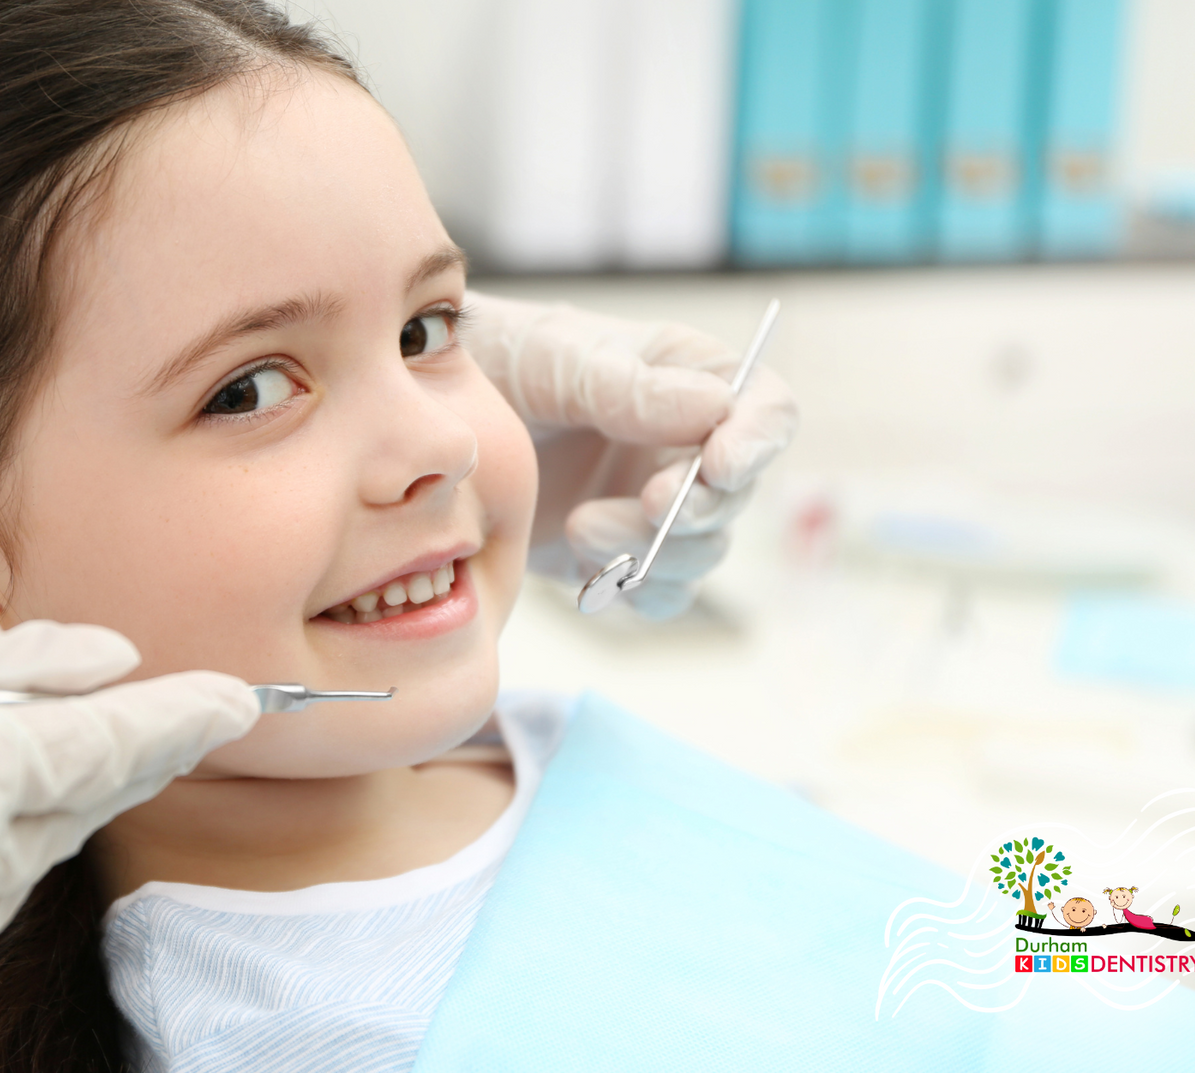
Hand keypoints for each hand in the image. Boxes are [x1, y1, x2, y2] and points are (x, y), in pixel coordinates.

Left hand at [464, 291, 797, 617]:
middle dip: (695, 508)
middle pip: (736, 493)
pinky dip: (635, 591)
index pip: (766, 410)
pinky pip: (658, 593)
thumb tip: (716, 410)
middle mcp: (685, 445)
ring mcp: (654, 503)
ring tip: (579, 526)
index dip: (756, 443)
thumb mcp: (555, 357)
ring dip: (654, 551)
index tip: (716, 467)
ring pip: (701, 552)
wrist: (429, 423)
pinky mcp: (620, 553)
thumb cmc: (498, 360)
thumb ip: (626, 387)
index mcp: (690, 377)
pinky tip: (589, 572)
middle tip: (643, 504)